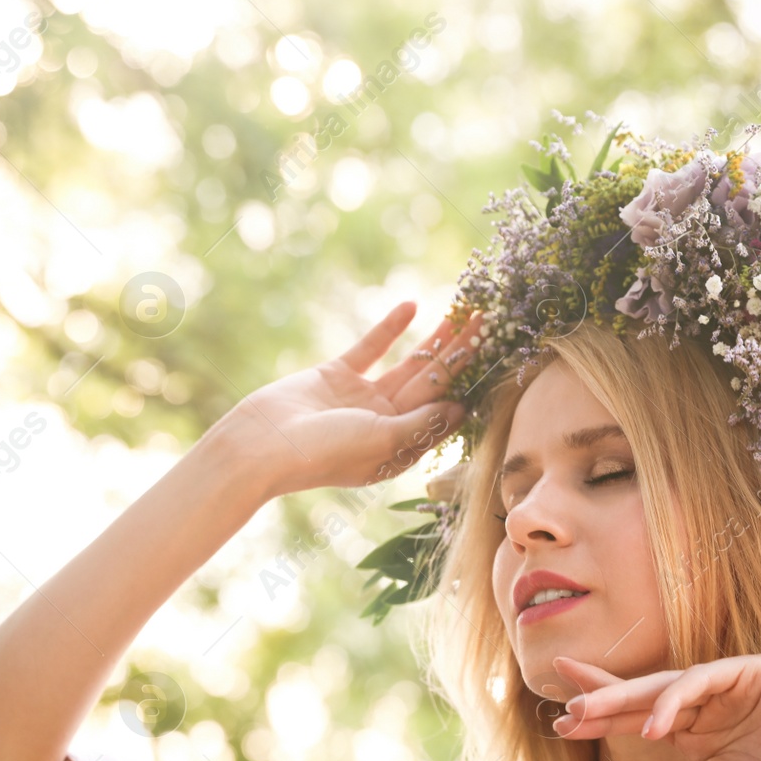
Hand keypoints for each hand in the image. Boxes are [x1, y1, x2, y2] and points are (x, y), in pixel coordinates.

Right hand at [213, 302, 482, 496]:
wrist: (261, 446)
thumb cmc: (325, 454)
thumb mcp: (384, 440)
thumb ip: (423, 422)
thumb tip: (461, 407)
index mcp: (400, 448)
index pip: (445, 413)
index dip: (471, 386)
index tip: (500, 360)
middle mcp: (385, 424)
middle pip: (432, 384)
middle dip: (461, 355)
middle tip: (491, 322)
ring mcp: (361, 399)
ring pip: (407, 364)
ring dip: (434, 339)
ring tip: (460, 311)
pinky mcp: (336, 376)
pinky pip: (370, 349)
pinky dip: (389, 328)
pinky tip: (411, 306)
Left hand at [550, 653, 760, 760]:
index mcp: (696, 733)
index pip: (638, 714)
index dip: (600, 711)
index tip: (559, 715)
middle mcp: (709, 704)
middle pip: (643, 696)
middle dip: (601, 703)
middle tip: (561, 712)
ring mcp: (732, 684)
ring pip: (665, 685)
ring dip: (624, 700)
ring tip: (586, 718)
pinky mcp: (754, 670)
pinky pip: (701, 679)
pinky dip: (674, 700)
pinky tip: (653, 726)